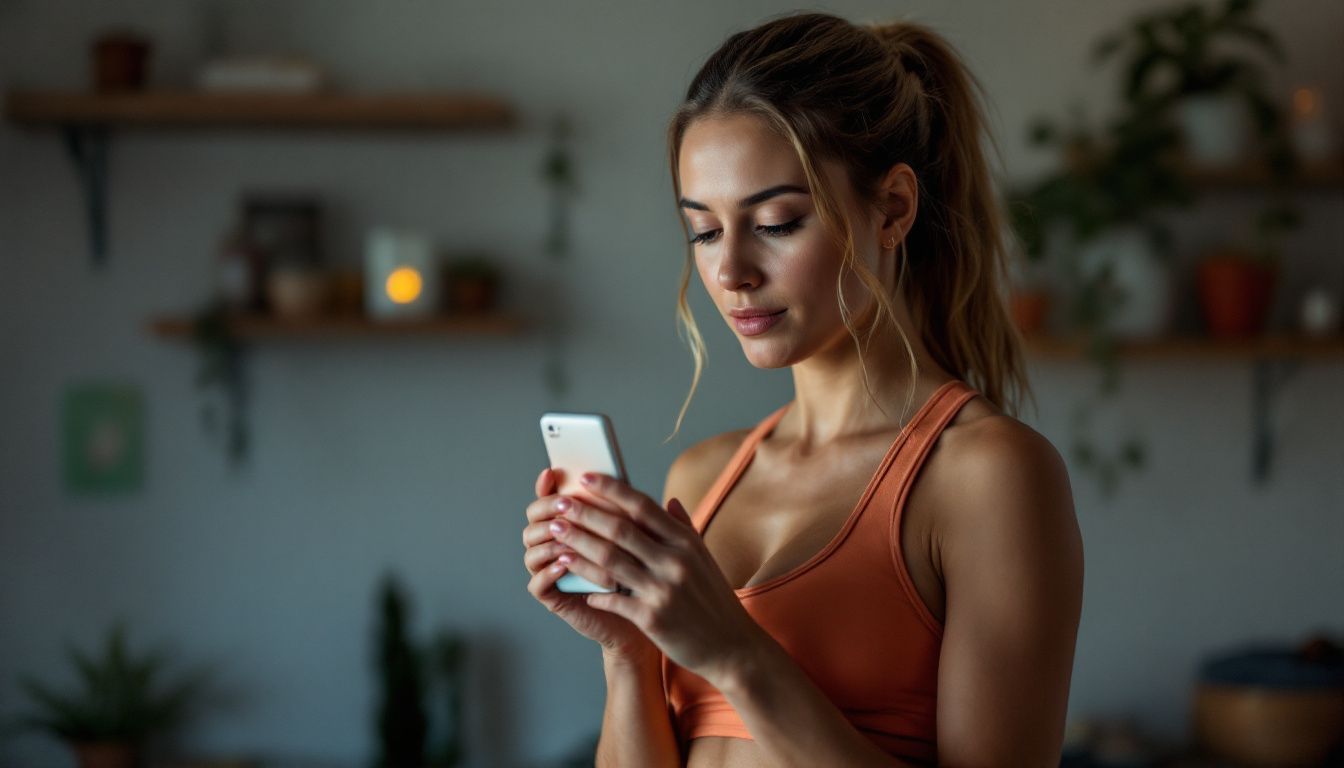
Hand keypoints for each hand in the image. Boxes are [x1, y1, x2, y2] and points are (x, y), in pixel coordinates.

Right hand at [522, 468, 656, 662]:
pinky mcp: (554, 597)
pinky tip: (564, 563)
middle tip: (564, 505)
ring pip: (533, 550)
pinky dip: (548, 571)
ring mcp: (551, 571)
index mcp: (571, 525)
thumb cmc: (639, 569)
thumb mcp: (636, 537)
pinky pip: (538, 583)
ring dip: (550, 540)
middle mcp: (556, 545)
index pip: (549, 500)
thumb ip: (628, 511)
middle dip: (547, 510)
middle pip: (534, 521)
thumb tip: (624, 481)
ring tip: (565, 534)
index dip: (546, 486)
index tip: (551, 472)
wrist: (643, 611)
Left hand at [549, 471, 767, 685]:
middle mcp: (675, 561)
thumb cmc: (715, 600)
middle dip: (584, 514)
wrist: (732, 647)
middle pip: (620, 530)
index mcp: (686, 542)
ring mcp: (664, 590)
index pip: (642, 506)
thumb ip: (685, 528)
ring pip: (610, 561)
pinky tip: (571, 579)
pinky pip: (612, 599)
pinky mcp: (653, 618)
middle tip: (558, 503)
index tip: (586, 478)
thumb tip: (670, 501)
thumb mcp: (704, 559)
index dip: (611, 489)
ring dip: (578, 546)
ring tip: (556, 535)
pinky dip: (591, 588)